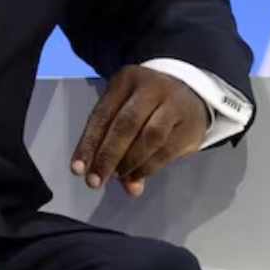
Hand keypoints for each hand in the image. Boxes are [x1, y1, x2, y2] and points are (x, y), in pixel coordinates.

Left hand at [71, 65, 207, 196]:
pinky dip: (148, 167)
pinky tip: (137, 175)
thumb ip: (115, 144)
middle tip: (95, 180)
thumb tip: (127, 189)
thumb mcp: (125, 110)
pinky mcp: (192, 125)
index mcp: (125, 80)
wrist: (190, 91)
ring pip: (149, 138)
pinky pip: (167, 151)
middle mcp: (151, 88)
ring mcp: (174, 105)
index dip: (88, 144)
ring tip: (117, 177)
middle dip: (107, 156)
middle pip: (125, 125)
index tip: (78, 169)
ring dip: (129, 163)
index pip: (102, 114)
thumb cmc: (146, 103)